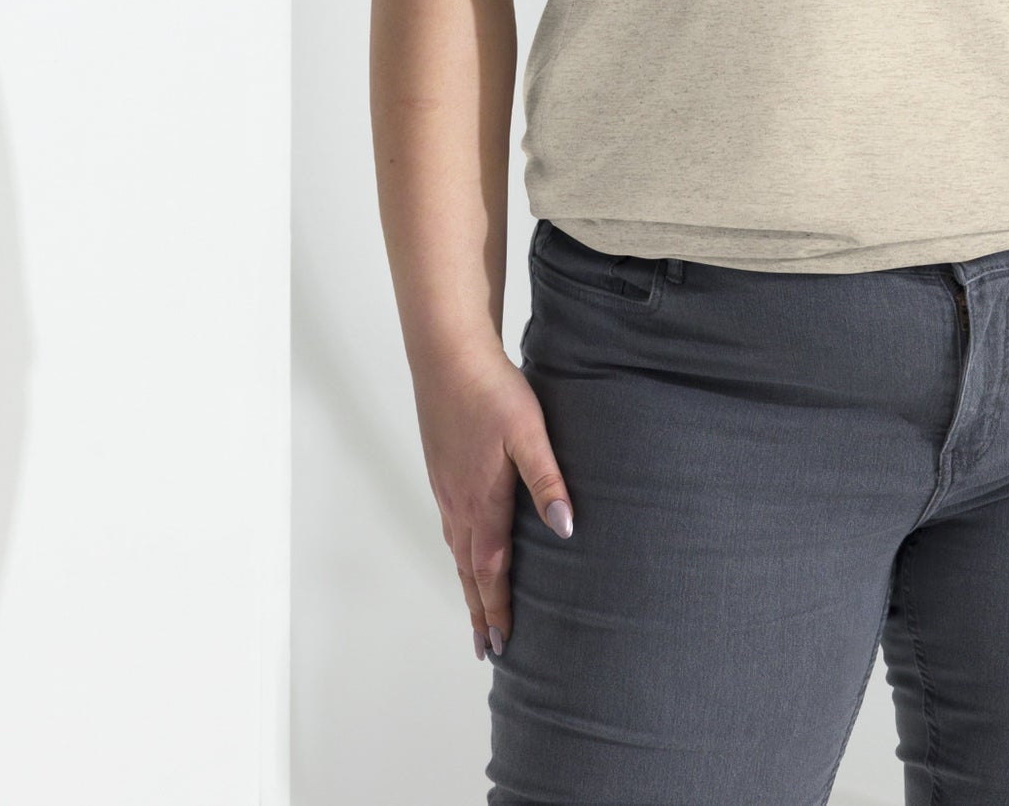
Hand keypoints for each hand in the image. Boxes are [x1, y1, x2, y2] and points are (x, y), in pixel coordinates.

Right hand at [412, 343, 572, 661]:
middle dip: (479, 611)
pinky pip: (452, 528)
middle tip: (487, 651)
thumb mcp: (529, 433)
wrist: (449, 357)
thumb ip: (547, 480)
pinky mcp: (443, 471)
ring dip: (469, 585)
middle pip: (469, 570)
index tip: (502, 646)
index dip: (497, 609)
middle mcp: (458, 503)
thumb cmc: (493, 392)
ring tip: (477, 613)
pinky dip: (461, 555)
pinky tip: (466, 552)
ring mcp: (446, 488)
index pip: (490, 570)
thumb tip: (565, 530)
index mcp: (482, 501)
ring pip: (457, 551)